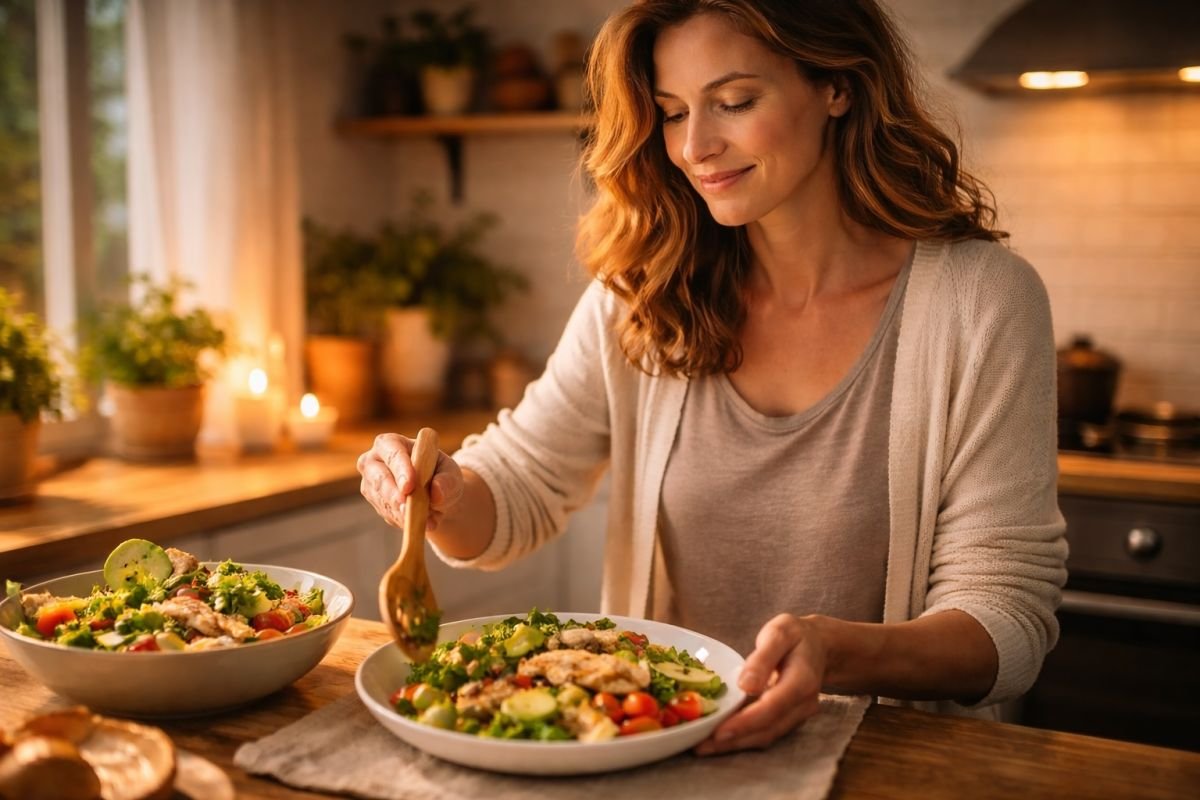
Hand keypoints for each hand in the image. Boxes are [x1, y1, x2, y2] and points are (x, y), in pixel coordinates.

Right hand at [357, 433, 463, 531]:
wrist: (435, 491)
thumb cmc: (440, 473)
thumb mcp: (450, 473)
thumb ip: (447, 480)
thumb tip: (437, 493)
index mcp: (390, 443)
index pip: (392, 454)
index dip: (401, 470)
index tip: (409, 486)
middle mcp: (373, 462)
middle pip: (380, 479)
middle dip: (395, 496)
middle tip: (408, 509)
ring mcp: (371, 484)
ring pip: (384, 502)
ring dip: (406, 513)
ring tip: (430, 517)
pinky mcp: (375, 503)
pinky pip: (389, 516)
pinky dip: (407, 521)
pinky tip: (423, 521)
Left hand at [695, 614, 826, 754]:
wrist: (820, 646)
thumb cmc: (796, 635)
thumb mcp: (780, 632)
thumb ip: (763, 658)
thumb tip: (745, 686)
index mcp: (802, 680)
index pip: (773, 706)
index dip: (746, 722)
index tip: (719, 732)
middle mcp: (804, 704)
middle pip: (768, 729)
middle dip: (734, 740)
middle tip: (701, 746)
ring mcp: (798, 715)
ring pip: (766, 736)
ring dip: (735, 744)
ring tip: (703, 746)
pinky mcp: (789, 719)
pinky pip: (766, 732)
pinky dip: (742, 737)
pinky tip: (718, 738)